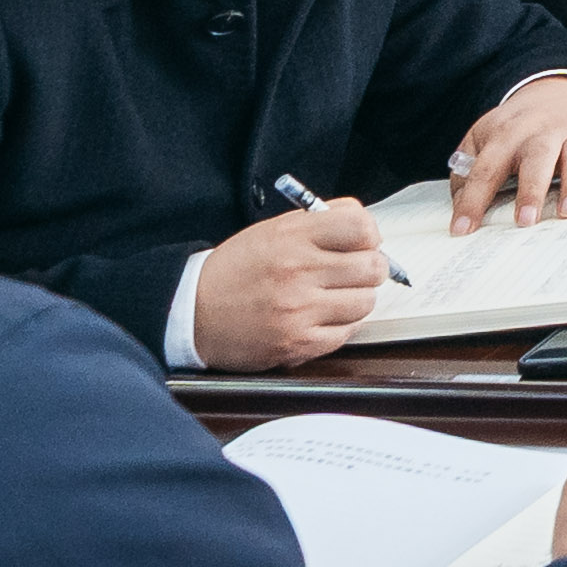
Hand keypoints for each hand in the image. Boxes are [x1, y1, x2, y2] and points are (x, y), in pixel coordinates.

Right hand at [190, 195, 389, 368]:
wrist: (193, 312)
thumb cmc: (236, 270)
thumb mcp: (272, 230)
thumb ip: (321, 223)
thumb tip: (366, 227)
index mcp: (292, 236)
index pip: (362, 227)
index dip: (368, 235)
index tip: (360, 243)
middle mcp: (298, 271)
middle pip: (373, 267)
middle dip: (367, 268)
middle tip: (350, 272)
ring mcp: (299, 310)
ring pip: (366, 302)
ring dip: (355, 299)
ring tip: (331, 296)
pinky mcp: (298, 343)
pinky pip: (347, 332)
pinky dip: (340, 325)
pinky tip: (319, 317)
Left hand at [439, 76, 566, 223]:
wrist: (554, 94)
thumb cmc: (514, 129)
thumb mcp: (482, 139)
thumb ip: (467, 170)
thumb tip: (461, 206)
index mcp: (507, 133)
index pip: (487, 168)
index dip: (473, 199)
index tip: (463, 228)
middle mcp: (543, 132)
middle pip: (537, 157)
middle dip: (531, 190)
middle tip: (525, 221)